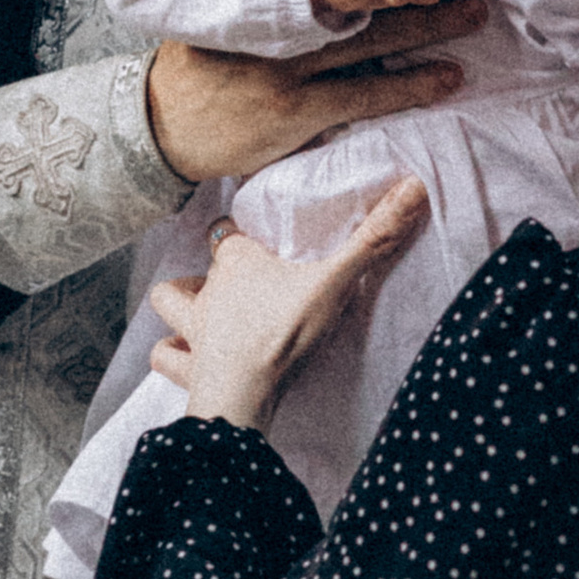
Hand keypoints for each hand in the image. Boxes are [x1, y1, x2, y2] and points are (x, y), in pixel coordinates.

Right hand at [147, 0, 485, 188]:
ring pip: (374, 44)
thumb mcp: (216, 15)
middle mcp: (281, 29)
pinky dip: (410, 86)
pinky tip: (446, 77)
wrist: (156, 125)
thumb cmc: (191, 70)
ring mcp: (291, 72)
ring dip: (429, 29)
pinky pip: (364, 97)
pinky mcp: (297, 113)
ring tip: (472, 16)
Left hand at [147, 179, 430, 432]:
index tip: (251, 234)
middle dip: (206, 269)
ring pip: (168, 303)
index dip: (237, 232)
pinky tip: (181, 360)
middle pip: (199, 266)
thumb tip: (414, 185)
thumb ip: (373, 237)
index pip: (228, 232)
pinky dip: (171, 357)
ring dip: (177, 304)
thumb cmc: (284, 332)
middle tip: (228, 278)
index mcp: (238, 262)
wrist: (245, 392)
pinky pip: (165, 358)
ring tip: (194, 310)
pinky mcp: (187, 368)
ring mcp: (193, 330)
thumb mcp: (336, 281)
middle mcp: (208, 290)